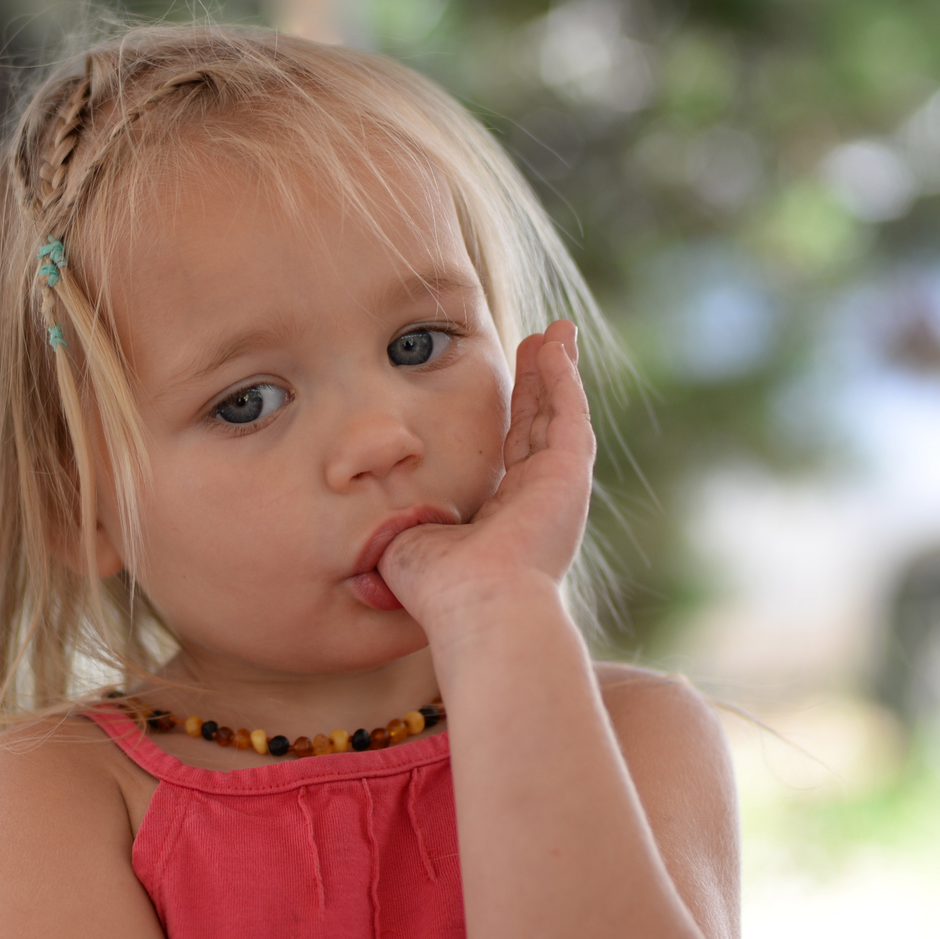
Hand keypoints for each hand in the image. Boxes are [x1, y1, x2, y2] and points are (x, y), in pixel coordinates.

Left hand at [377, 320, 595, 628]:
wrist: (476, 606)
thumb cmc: (437, 590)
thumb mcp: (408, 542)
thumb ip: (402, 522)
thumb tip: (370, 518)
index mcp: (502, 518)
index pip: (508, 454)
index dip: (508, 416)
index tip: (501, 383)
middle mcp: (536, 501)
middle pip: (538, 426)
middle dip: (538, 384)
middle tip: (540, 343)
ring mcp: (557, 488)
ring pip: (559, 414)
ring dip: (556, 372)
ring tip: (556, 332)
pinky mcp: (569, 476)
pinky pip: (568, 414)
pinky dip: (563, 379)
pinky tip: (555, 347)